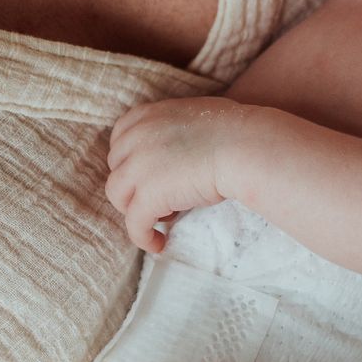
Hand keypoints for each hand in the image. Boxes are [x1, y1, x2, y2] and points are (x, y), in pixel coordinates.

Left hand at [105, 97, 256, 253]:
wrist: (243, 145)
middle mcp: (135, 139)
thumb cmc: (232, 130)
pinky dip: (143, 237)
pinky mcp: (149, 196)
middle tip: (158, 197)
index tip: (143, 174)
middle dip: (133, 185)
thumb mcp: (190, 116)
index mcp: (145, 116)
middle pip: (117, 169)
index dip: (129, 161)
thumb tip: (174, 150)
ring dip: (135, 209)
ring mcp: (138, 168)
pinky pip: (134, 224)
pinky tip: (158, 244)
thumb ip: (170, 130)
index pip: (119, 140)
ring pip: (118, 197)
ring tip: (160, 217)